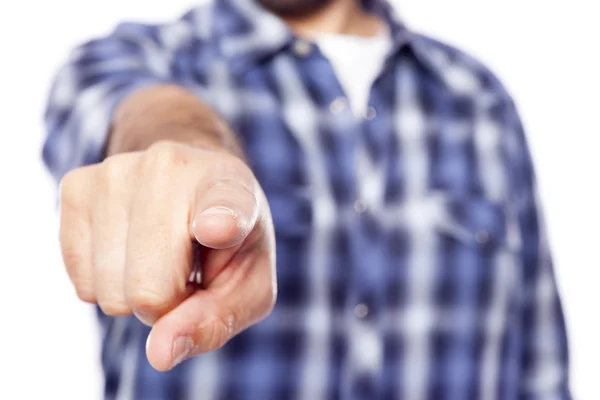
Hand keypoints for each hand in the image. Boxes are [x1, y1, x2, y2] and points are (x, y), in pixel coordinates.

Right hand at [58, 140, 275, 370]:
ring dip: (135, 293)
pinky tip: (131, 248)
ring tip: (161, 255)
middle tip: (186, 271)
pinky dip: (106, 282)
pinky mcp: (76, 186)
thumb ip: (214, 322)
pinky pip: (81, 283)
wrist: (192, 183)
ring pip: (108, 291)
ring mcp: (117, 171)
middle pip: (148, 289)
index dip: (221, 221)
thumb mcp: (247, 286)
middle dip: (166, 303)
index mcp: (231, 187)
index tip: (219, 229)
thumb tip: (160, 354)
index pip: (225, 207)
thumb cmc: (229, 242)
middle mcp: (171, 167)